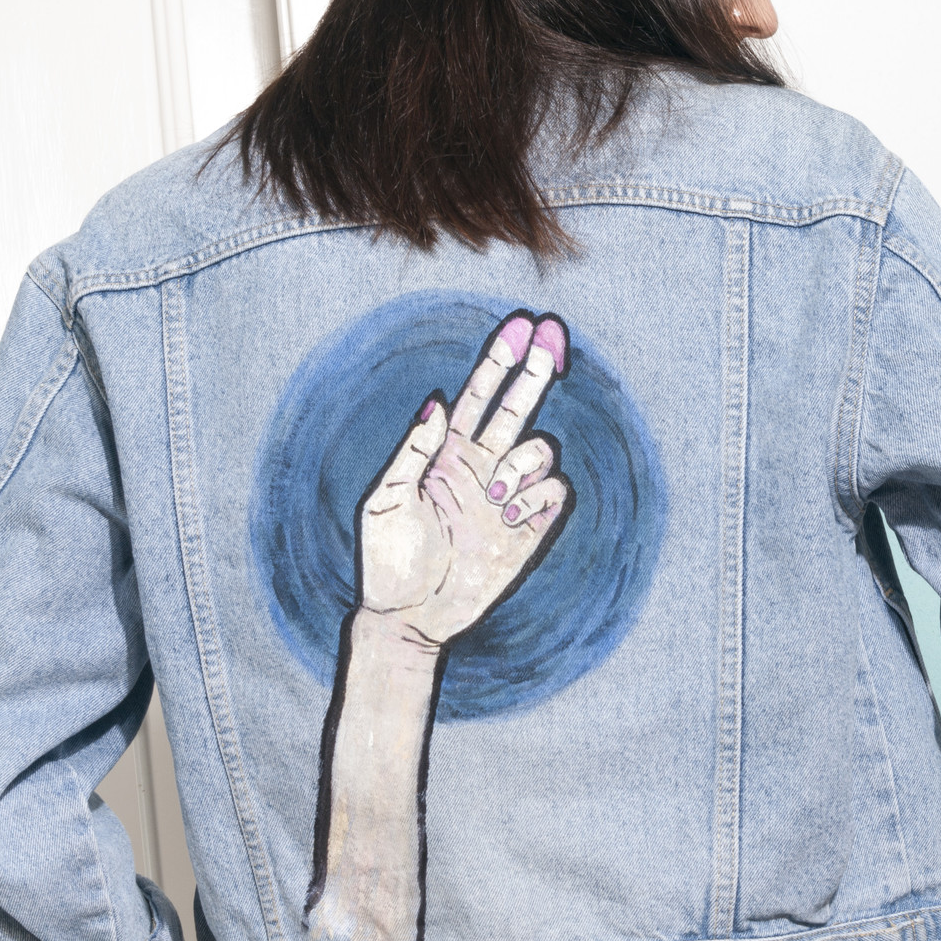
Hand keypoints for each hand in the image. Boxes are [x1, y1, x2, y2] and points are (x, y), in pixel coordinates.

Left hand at [359, 311, 571, 644]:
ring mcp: (509, 497)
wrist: (411, 615)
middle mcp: (482, 468)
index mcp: (446, 454)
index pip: (478, 397)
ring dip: (525, 464)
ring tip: (498, 498)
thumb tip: (438, 401)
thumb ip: (413, 450)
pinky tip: (512, 519)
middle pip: (518, 407)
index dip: (498, 361)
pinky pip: (554, 493)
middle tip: (552, 333)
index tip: (519, 325)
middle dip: (535, 370)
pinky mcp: (529, 529)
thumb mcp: (385, 501)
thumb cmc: (388, 559)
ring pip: (541, 450)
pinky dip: (539, 499)